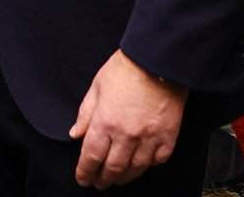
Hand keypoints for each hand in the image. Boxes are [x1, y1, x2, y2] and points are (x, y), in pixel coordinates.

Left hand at [69, 50, 186, 188]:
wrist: (158, 60)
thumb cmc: (126, 69)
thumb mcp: (96, 87)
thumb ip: (85, 114)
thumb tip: (76, 133)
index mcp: (105, 122)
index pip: (91, 156)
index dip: (85, 172)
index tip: (83, 178)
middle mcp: (126, 135)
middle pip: (112, 168)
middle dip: (103, 179)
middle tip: (99, 183)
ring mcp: (149, 138)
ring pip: (135, 169)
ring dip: (124, 177)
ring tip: (118, 179)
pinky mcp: (168, 136)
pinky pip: (157, 160)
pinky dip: (148, 166)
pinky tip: (142, 165)